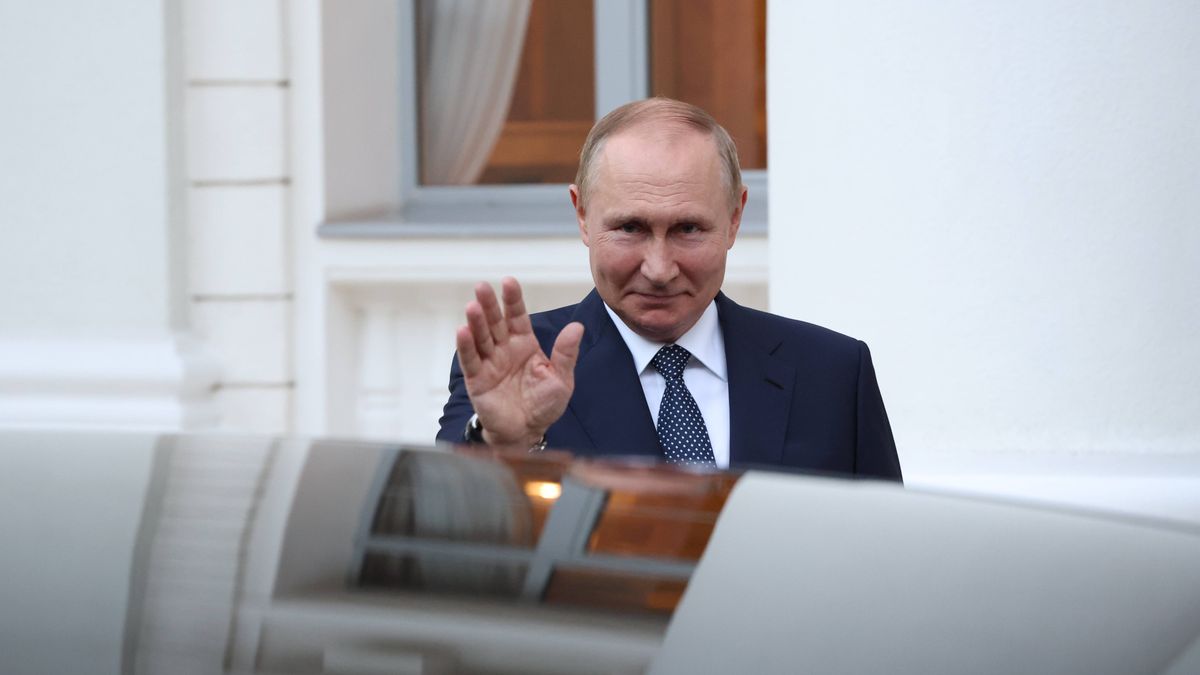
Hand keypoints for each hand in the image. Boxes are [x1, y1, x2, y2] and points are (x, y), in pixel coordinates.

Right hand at [456, 277, 583, 449]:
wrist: (527, 432)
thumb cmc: (544, 405)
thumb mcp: (561, 378)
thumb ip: (566, 353)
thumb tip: (577, 326)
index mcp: (525, 344)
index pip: (517, 316)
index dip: (512, 299)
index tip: (508, 281)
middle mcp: (504, 349)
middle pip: (495, 322)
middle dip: (489, 304)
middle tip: (482, 286)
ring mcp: (489, 363)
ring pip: (481, 337)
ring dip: (475, 322)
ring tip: (472, 307)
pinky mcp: (477, 379)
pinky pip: (470, 360)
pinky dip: (466, 346)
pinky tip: (462, 331)